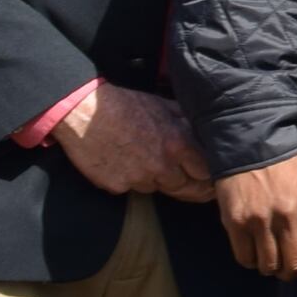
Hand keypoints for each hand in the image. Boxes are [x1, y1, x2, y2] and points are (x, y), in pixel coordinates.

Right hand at [48, 82, 213, 198]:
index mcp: (176, 144)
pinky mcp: (115, 186)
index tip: (214, 182)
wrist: (83, 112)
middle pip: (184, 188)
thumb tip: (204, 127)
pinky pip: (130, 189)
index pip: (204, 172)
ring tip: (152, 167)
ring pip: (157, 188)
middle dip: (192, 189)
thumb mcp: (162, 105)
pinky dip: (132, 181)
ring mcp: (137, 178)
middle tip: (199, 191)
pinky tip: (127, 166)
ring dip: (159, 181)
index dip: (210, 178)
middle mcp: (160, 165)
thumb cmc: (124, 105)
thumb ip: (185, 120)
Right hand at [216, 150, 296, 285]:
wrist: (251, 141)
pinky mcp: (235, 222)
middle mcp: (287, 216)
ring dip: (272, 269)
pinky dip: (251, 262)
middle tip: (291, 271)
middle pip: (295, 264)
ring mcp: (260, 221)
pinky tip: (255, 254)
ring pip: (269, 265)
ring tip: (272, 262)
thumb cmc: (288, 159)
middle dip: (294, 273)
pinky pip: (244, 257)